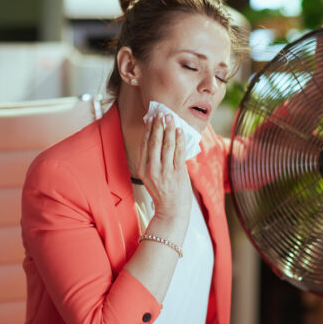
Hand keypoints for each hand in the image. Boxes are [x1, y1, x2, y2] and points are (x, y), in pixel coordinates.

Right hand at [137, 112, 192, 226]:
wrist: (172, 210)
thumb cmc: (163, 192)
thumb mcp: (152, 176)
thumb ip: (153, 160)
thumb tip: (158, 138)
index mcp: (143, 169)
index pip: (145, 144)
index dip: (148, 129)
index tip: (151, 117)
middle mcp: (152, 170)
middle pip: (154, 142)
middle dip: (158, 125)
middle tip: (161, 113)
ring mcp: (165, 172)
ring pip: (166, 145)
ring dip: (169, 129)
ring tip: (170, 118)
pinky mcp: (177, 174)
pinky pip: (178, 152)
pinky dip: (179, 140)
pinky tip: (179, 131)